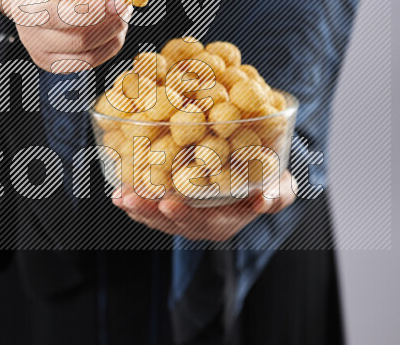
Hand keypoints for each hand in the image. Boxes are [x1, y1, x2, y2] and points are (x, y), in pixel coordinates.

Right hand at [0, 0, 133, 72]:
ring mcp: (34, 41)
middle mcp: (23, 13)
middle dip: (100, 10)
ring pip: (79, 41)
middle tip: (124, 3)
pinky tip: (116, 30)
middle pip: (61, 17)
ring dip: (110, 28)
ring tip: (123, 13)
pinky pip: (87, 60)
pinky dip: (109, 45)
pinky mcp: (48, 61)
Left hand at [112, 170, 297, 241]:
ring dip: (135, 206)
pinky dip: (134, 197)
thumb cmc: (270, 180)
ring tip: (118, 195)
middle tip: (129, 197)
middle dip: (147, 211)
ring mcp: (182, 216)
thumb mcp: (282, 187)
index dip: (184, 215)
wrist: (255, 174)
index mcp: (223, 223)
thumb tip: (263, 198)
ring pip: (154, 216)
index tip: (168, 203)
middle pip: (170, 222)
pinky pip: (149, 205)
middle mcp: (199, 225)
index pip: (201, 223)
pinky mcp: (170, 202)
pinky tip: (118, 186)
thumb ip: (278, 195)